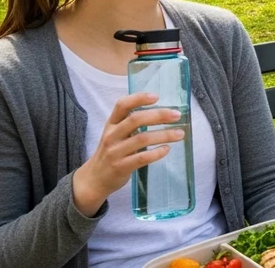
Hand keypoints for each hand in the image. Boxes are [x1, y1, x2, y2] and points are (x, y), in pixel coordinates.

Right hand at [73, 92, 184, 215]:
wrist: (94, 179)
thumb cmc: (112, 152)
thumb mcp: (116, 134)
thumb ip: (131, 123)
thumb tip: (163, 112)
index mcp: (111, 124)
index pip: (122, 105)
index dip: (138, 98)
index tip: (156, 96)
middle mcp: (112, 135)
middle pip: (135, 120)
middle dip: (158, 115)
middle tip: (177, 115)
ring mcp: (115, 151)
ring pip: (142, 138)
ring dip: (164, 135)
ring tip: (180, 134)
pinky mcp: (121, 166)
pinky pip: (141, 158)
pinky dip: (156, 153)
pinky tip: (166, 149)